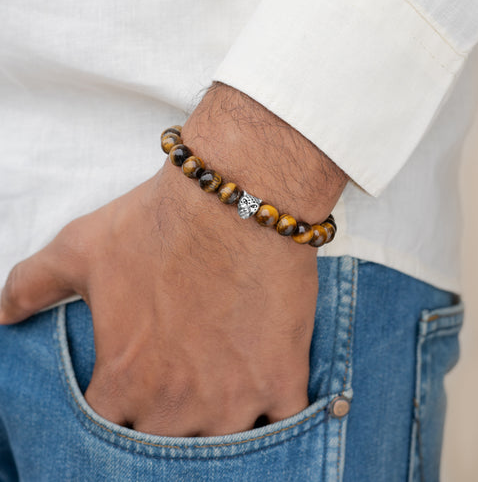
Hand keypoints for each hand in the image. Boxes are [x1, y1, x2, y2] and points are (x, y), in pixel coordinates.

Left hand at [0, 83, 347, 435]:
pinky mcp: (282, 378)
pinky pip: (284, 422)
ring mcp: (236, 398)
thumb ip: (31, 286)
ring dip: (224, 416)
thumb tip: (3, 313)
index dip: (124, 403)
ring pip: (225, 443)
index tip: (138, 384)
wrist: (237, 200)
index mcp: (126, 381)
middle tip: (185, 378)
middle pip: (169, 441)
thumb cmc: (160, 224)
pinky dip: (278, 413)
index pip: (110, 428)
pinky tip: (271, 389)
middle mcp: (178, 404)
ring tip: (225, 382)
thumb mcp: (81, 248)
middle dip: (172, 413)